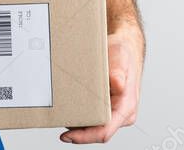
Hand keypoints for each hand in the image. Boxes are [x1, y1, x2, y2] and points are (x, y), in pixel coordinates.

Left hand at [60, 23, 143, 143]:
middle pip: (95, 132)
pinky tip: (68, 107)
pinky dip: (78, 114)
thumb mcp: (120, 57)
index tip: (67, 136)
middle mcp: (120, 113)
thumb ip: (118, 72)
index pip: (105, 131)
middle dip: (77, 132)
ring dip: (76, 123)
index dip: (85, 136)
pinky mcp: (104, 107)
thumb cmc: (123, 54)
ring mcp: (112, 111)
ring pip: (92, 125)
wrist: (124, 47)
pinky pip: (90, 116)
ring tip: (61, 113)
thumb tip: (117, 84)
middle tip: (58, 121)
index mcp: (126, 107)